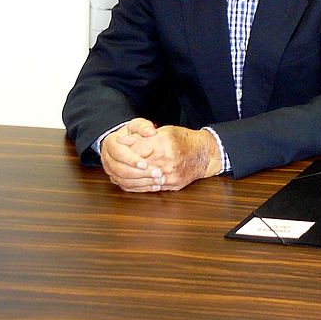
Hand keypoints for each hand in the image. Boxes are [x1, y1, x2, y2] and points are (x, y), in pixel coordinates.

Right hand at [100, 117, 162, 191]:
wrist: (122, 140)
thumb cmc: (131, 132)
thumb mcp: (136, 124)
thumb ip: (143, 126)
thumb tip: (151, 132)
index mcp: (110, 144)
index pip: (119, 154)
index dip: (132, 160)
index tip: (146, 164)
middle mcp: (107, 159)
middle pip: (121, 170)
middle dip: (140, 174)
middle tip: (157, 173)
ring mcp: (110, 170)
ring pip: (123, 181)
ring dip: (142, 182)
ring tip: (158, 181)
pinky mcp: (116, 178)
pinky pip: (126, 186)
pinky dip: (140, 188)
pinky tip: (154, 186)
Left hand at [101, 121, 218, 191]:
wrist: (206, 154)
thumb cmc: (186, 140)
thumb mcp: (166, 132)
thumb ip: (145, 136)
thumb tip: (123, 141)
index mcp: (164, 144)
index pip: (137, 150)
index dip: (126, 149)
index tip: (117, 147)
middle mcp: (167, 160)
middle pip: (138, 167)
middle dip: (125, 165)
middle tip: (114, 162)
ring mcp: (170, 174)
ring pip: (142, 180)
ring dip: (130, 178)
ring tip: (121, 173)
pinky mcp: (172, 184)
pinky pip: (151, 187)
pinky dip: (140, 186)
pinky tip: (133, 182)